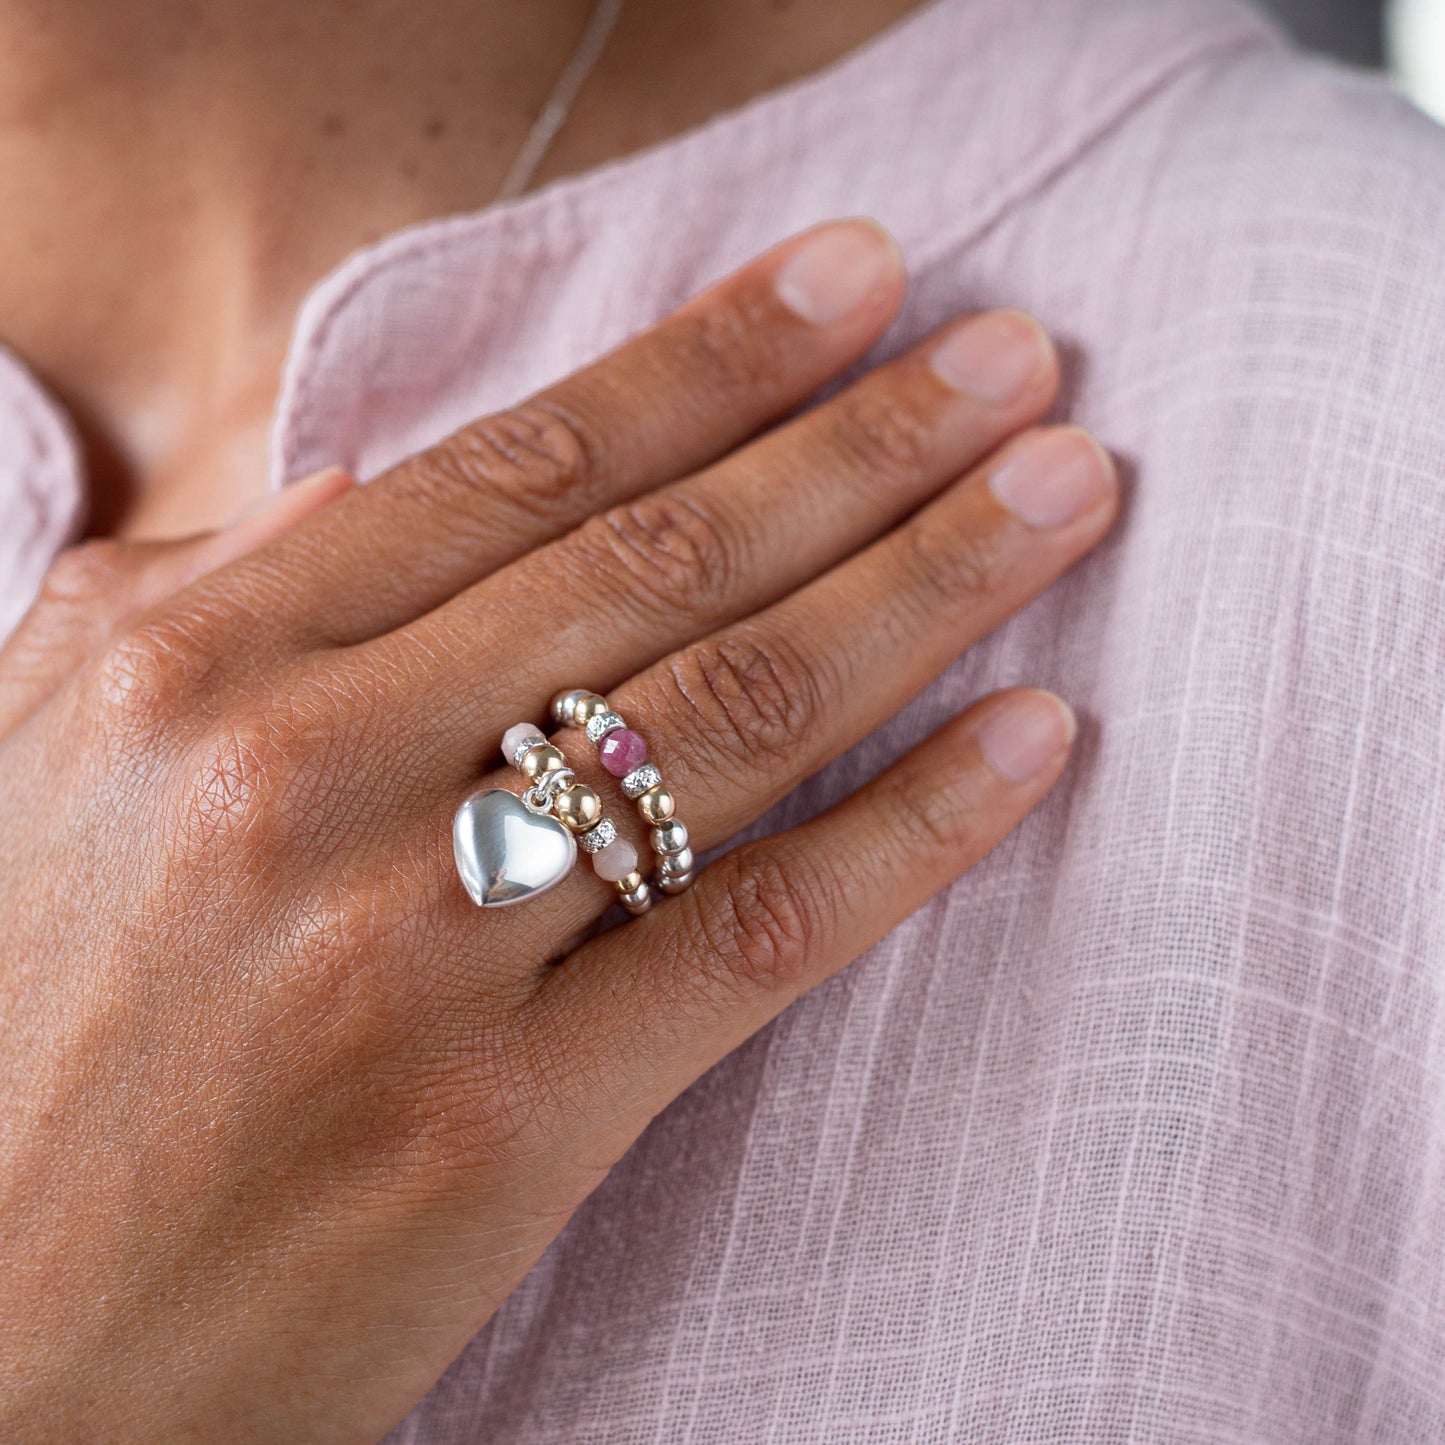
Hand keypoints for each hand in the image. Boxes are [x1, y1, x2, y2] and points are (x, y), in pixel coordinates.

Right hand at [0, 220, 1116, 1442]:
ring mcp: (408, 952)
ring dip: (928, 583)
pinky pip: (754, 938)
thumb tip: (363, 486)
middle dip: (866, 442)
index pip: (519, 466)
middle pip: (659, 562)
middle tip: (1017, 362)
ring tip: (1065, 494)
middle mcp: (300, 776)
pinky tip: (1034, 737)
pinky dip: (916, 829)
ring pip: (732, 714)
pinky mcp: (503, 1123)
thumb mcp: (55, 768)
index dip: (713, 361)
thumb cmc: (29, 1036)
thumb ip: (206, 606)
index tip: (859, 281)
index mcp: (194, 667)